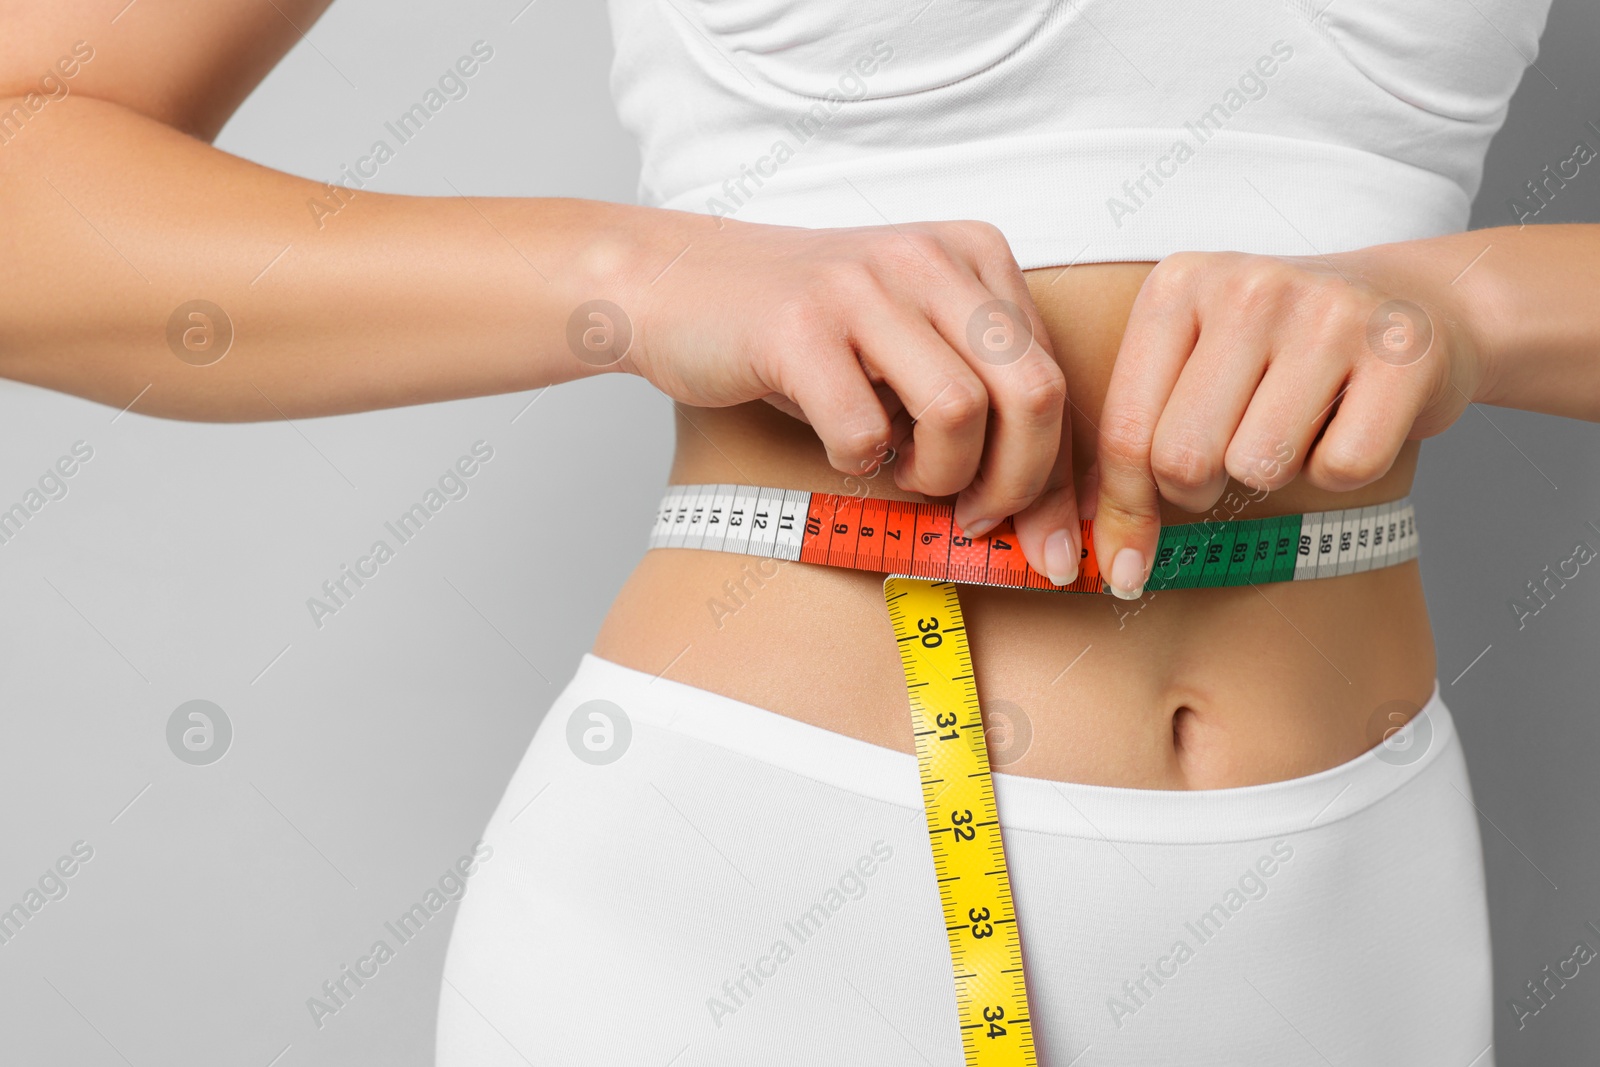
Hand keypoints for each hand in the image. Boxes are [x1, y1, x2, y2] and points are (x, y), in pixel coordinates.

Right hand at [612, 212, 1084, 584]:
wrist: (674, 283)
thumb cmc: (804, 336)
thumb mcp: (908, 344)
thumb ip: (982, 400)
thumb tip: (1047, 519)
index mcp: (974, 254)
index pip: (1056, 375)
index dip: (1062, 478)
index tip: (1056, 549)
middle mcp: (929, 258)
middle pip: (1033, 393)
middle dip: (1020, 486)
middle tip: (976, 520)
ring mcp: (863, 287)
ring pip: (961, 412)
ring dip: (939, 474)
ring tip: (902, 471)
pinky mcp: (798, 326)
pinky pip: (864, 430)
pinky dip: (859, 463)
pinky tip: (841, 445)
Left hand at [1088, 248, 1485, 598]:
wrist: (1413, 301)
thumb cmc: (1278, 353)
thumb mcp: (1193, 363)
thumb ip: (1136, 438)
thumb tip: (1105, 551)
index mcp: (1178, 285)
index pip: (1126, 430)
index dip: (1122, 513)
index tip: (1124, 570)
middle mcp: (1250, 286)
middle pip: (1183, 458)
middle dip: (1198, 491)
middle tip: (1230, 462)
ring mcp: (1331, 312)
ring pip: (1260, 467)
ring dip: (1276, 472)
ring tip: (1297, 425)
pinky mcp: (1404, 353)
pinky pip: (1341, 469)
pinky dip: (1342, 472)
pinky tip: (1350, 421)